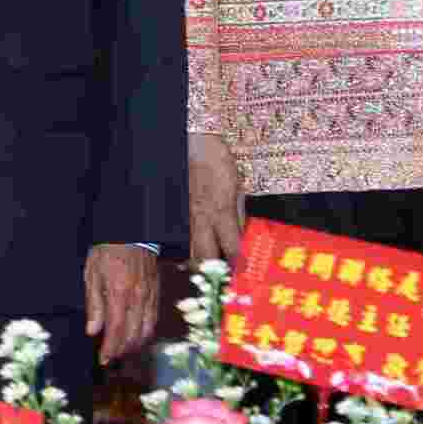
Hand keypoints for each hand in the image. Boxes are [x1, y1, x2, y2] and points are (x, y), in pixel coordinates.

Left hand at [84, 242, 160, 361]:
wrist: (131, 233)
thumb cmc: (107, 252)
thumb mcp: (92, 274)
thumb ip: (94, 304)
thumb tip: (93, 331)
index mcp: (119, 293)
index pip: (117, 329)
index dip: (111, 348)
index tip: (103, 359)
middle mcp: (138, 297)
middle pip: (133, 334)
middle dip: (122, 350)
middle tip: (110, 357)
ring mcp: (151, 296)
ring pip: (147, 329)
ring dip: (135, 344)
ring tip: (122, 350)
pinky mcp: (157, 293)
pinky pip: (153, 319)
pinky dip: (145, 332)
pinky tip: (137, 336)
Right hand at [188, 131, 245, 268]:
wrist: (191, 143)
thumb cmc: (216, 162)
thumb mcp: (237, 188)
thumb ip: (239, 216)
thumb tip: (244, 236)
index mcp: (220, 213)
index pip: (232, 249)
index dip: (241, 266)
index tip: (247, 274)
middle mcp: (200, 220)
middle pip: (205, 259)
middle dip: (216, 273)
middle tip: (227, 279)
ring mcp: (184, 219)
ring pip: (188, 253)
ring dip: (200, 265)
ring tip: (211, 270)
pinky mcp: (175, 215)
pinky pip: (180, 240)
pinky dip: (187, 251)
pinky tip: (194, 253)